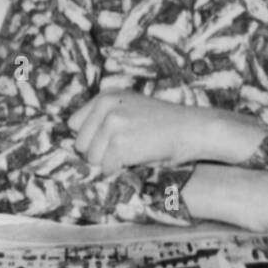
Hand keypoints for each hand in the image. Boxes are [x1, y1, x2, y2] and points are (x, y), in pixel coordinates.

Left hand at [69, 92, 264, 173]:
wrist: (192, 129)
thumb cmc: (163, 125)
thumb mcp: (130, 109)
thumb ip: (103, 119)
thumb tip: (76, 146)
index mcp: (106, 96)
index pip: (75, 125)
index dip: (92, 139)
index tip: (111, 143)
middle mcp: (106, 106)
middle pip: (81, 145)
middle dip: (99, 154)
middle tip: (126, 150)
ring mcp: (113, 124)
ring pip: (92, 159)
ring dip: (110, 164)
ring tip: (133, 153)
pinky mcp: (120, 143)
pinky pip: (107, 169)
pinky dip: (121, 171)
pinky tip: (138, 160)